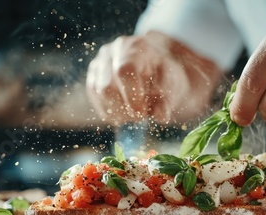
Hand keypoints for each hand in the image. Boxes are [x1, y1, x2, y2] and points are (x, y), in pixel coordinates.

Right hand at [86, 31, 221, 125]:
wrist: (155, 67)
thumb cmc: (164, 75)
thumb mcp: (172, 85)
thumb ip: (167, 100)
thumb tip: (161, 116)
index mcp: (136, 47)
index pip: (125, 71)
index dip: (131, 97)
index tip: (142, 114)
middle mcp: (112, 51)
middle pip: (107, 87)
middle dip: (124, 108)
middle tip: (141, 116)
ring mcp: (99, 63)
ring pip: (98, 94)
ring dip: (117, 112)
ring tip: (134, 113)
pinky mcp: (93, 76)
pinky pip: (95, 99)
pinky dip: (109, 112)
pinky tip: (124, 113)